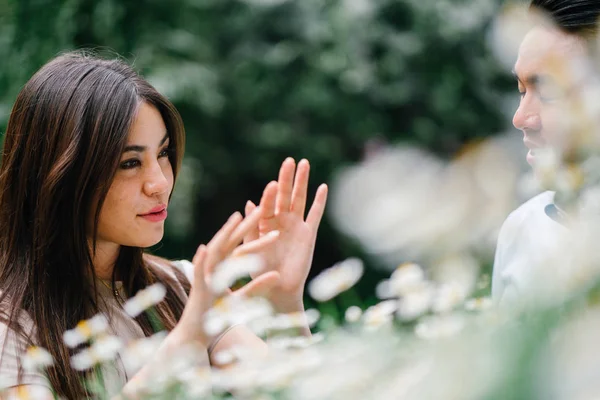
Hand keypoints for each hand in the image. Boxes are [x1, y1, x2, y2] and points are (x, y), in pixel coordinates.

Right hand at [175, 208, 280, 345]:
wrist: (197, 336)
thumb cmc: (219, 318)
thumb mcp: (244, 300)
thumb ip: (258, 286)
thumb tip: (277, 275)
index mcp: (224, 268)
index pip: (241, 245)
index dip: (254, 231)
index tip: (268, 217)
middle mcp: (213, 267)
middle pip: (231, 241)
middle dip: (246, 225)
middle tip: (262, 208)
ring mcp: (204, 276)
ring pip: (216, 251)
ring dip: (225, 234)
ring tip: (237, 218)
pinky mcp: (196, 290)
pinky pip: (197, 273)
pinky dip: (200, 261)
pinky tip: (204, 248)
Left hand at [244, 158, 327, 312]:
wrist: (277, 289)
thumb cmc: (259, 271)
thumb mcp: (251, 247)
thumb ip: (251, 225)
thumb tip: (249, 202)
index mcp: (265, 223)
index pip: (268, 204)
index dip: (269, 194)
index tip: (271, 184)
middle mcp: (281, 220)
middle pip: (285, 194)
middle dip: (287, 178)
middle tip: (289, 160)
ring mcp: (296, 225)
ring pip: (300, 199)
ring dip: (302, 182)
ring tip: (304, 164)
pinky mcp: (309, 234)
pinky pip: (315, 214)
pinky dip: (319, 201)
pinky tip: (323, 187)